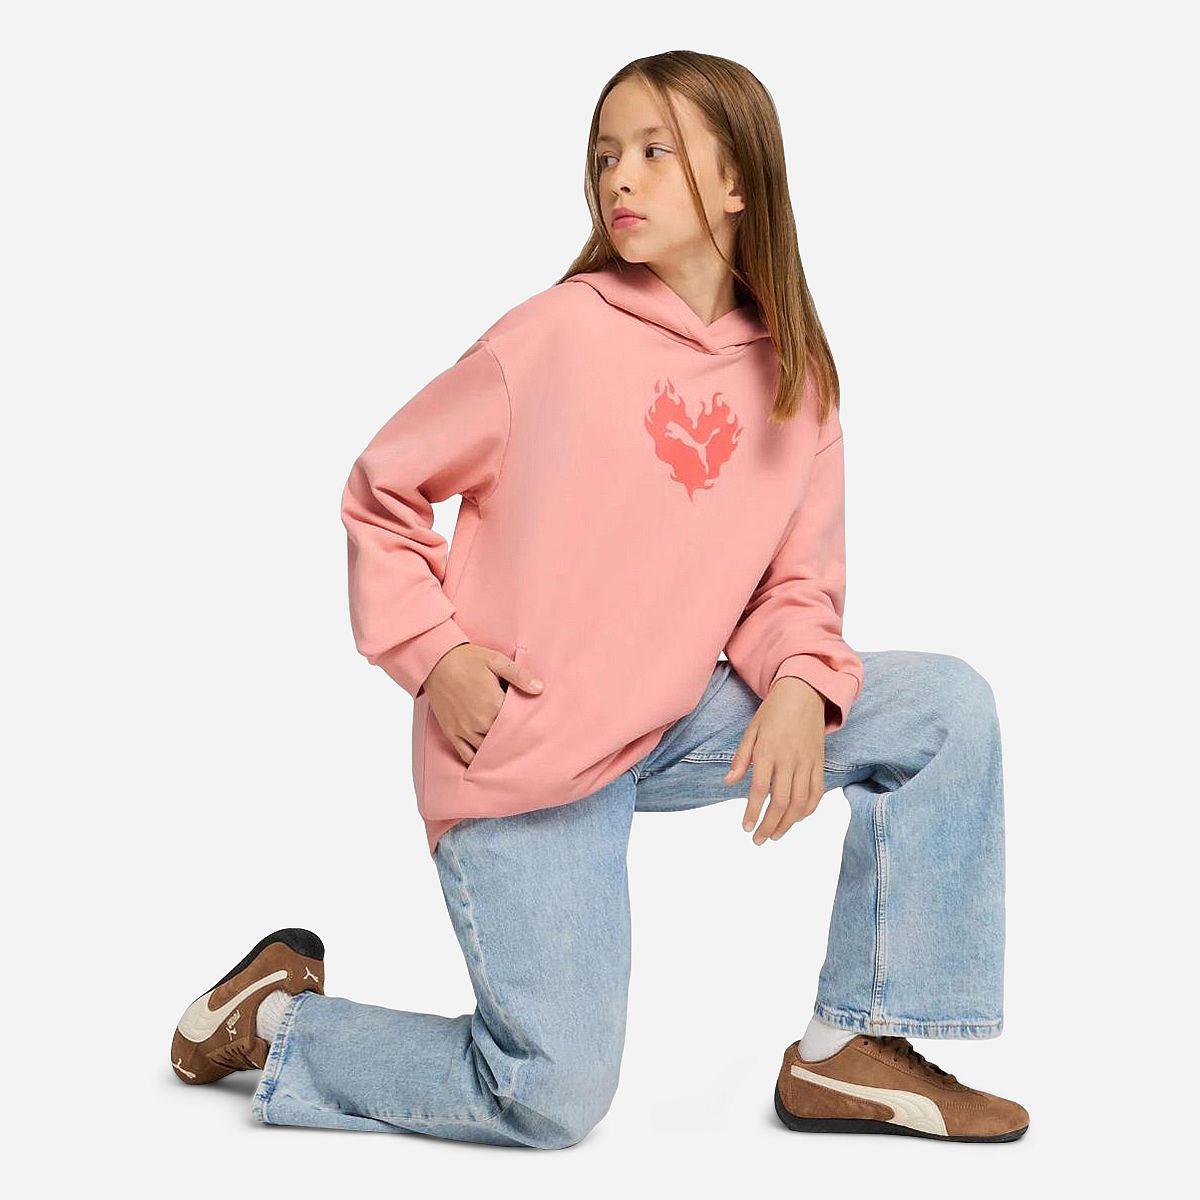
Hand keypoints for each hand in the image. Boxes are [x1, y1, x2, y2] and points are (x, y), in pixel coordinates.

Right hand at [422, 643, 543, 767]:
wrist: (435, 661)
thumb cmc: (467, 659)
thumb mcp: (496, 661)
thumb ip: (519, 675)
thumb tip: (539, 689)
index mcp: (493, 704)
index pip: (518, 723)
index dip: (527, 724)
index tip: (536, 726)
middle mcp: (479, 721)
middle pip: (504, 739)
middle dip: (515, 739)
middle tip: (526, 740)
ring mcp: (464, 729)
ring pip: (487, 750)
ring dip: (498, 751)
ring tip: (509, 749)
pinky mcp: (452, 733)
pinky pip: (466, 755)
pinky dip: (478, 760)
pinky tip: (487, 759)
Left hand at [724, 676, 825, 844]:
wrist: (804, 693)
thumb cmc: (773, 711)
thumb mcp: (751, 730)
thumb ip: (741, 758)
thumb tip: (729, 782)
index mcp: (768, 751)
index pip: (759, 789)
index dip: (752, 812)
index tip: (746, 827)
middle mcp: (789, 759)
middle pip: (781, 802)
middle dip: (769, 825)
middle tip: (759, 839)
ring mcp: (807, 762)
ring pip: (800, 802)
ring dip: (788, 823)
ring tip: (775, 835)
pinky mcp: (819, 763)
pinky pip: (817, 792)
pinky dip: (808, 810)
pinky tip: (796, 819)